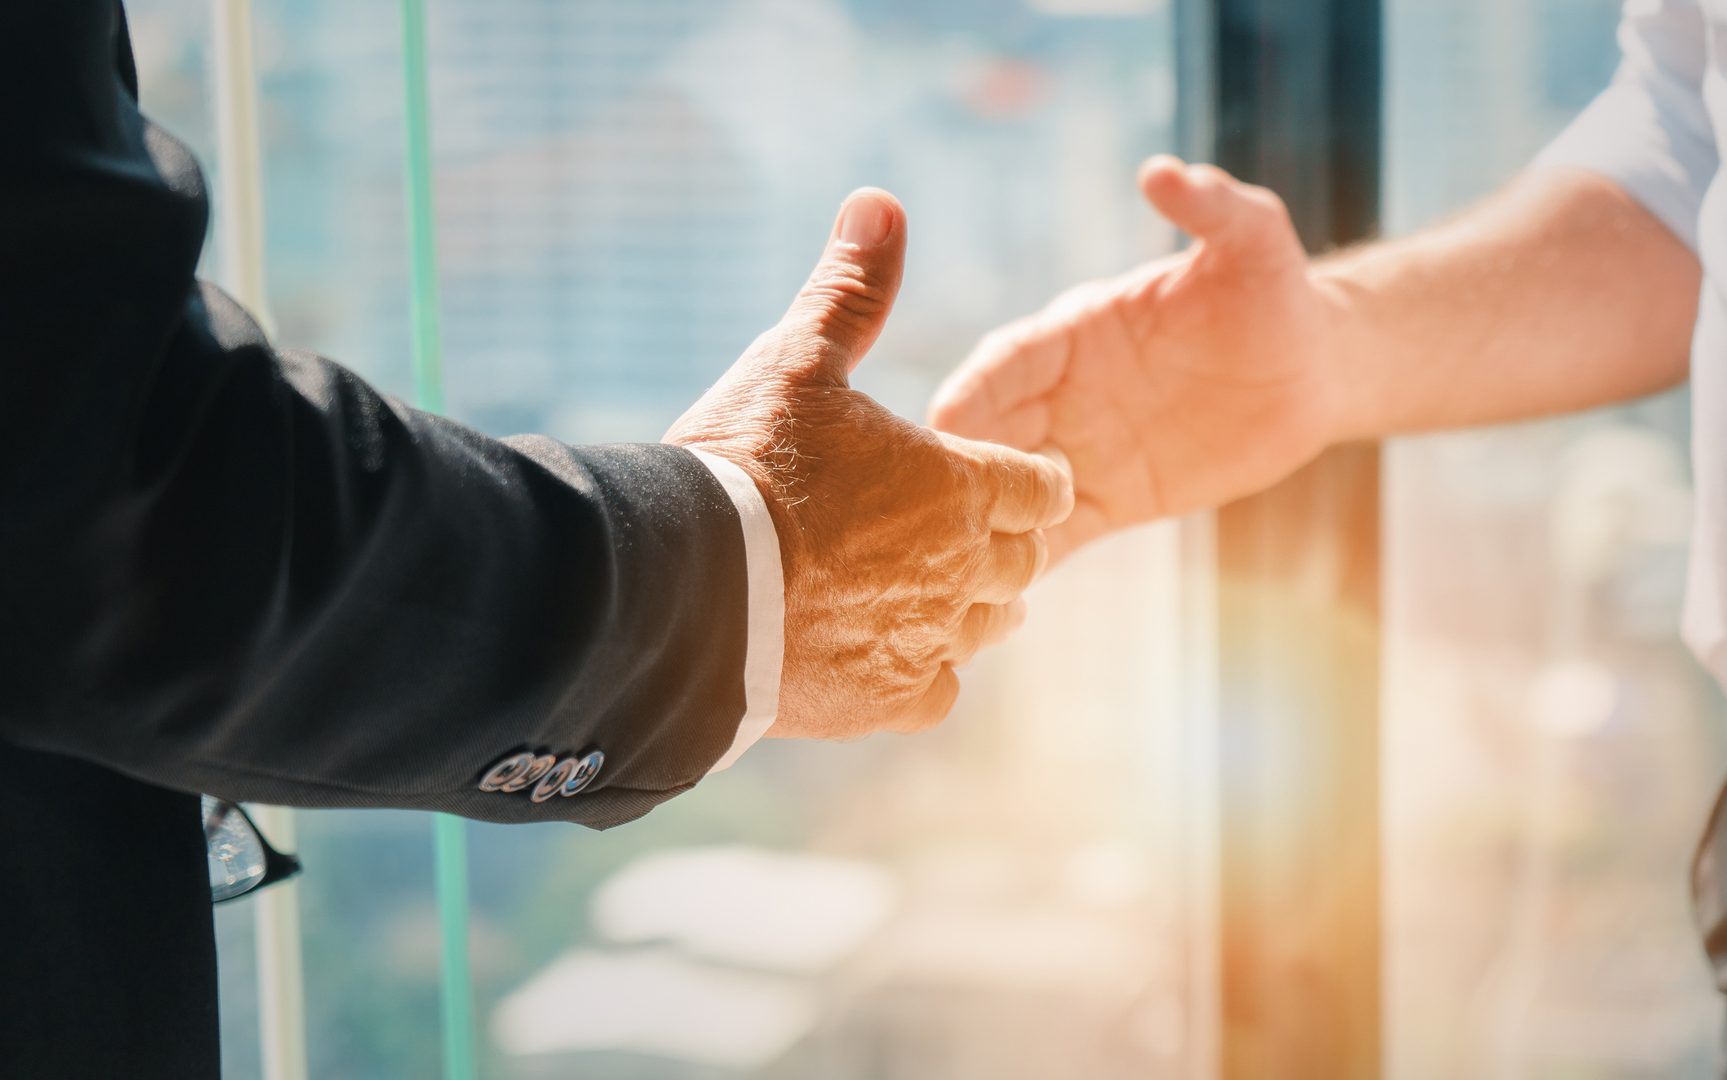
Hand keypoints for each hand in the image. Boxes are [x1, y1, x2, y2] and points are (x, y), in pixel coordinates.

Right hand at [667, 189, 1073, 738]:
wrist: (683, 591)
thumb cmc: (745, 465)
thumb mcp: (797, 360)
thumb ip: (850, 290)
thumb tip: (881, 202)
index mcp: (961, 483)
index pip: (1043, 486)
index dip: (1028, 477)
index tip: (1007, 475)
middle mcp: (963, 569)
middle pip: (1023, 559)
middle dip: (1000, 542)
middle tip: (964, 532)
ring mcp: (929, 641)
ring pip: (989, 628)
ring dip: (972, 608)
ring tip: (934, 595)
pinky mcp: (885, 702)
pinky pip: (939, 693)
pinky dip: (923, 676)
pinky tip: (890, 660)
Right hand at [928, 155, 1346, 563]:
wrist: (1311, 365)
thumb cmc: (1273, 289)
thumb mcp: (1252, 239)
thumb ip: (1211, 207)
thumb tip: (1165, 173)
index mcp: (1075, 332)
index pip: (1007, 360)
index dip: (975, 389)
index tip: (944, 421)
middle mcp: (1063, 392)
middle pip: (991, 432)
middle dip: (960, 469)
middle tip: (936, 513)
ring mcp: (1080, 448)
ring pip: (1012, 491)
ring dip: (985, 525)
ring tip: (963, 571)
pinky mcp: (1110, 498)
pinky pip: (1058, 534)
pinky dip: (1028, 563)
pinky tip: (1000, 601)